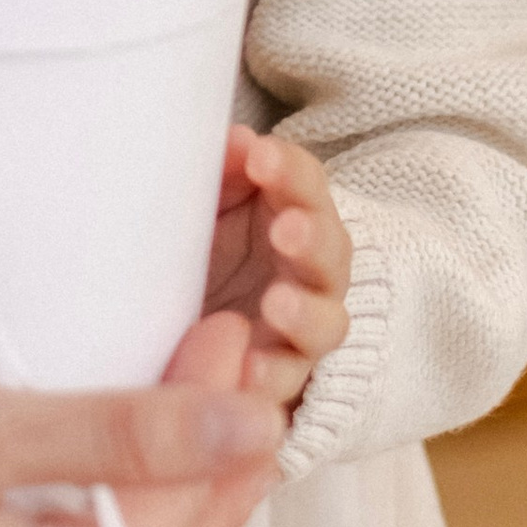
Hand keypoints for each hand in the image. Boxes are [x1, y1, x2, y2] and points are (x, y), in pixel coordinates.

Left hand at [200, 130, 351, 414]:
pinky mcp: (282, 382)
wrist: (198, 333)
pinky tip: (249, 374)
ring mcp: (301, 332)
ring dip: (303, 314)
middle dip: (311, 239)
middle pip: (328, 254)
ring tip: (276, 305)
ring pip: (323, 325)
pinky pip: (288, 386)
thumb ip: (223, 173)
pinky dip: (272, 380)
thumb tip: (234, 140)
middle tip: (286, 230)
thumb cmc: (208, 250)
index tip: (259, 157)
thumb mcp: (209, 206)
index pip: (306, 186)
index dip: (290, 171)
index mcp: (293, 216)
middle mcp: (309, 273)